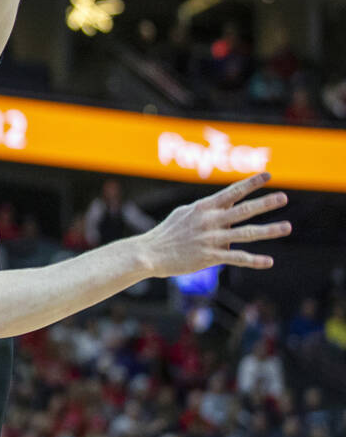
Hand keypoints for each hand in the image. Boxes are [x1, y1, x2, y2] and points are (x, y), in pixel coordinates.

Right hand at [142, 173, 290, 276]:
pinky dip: (254, 260)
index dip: (251, 183)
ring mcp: (210, 238)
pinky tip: (269, 262)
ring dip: (269, 230)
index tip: (268, 175)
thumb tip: (221, 208)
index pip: (232, 192)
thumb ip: (204, 211)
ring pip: (245, 233)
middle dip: (265, 203)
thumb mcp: (184, 214)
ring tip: (287, 226)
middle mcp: (209, 220)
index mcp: (203, 208)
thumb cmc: (167, 233)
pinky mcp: (209, 257)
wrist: (149, 252)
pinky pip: (236, 258)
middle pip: (243, 210)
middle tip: (284, 197)